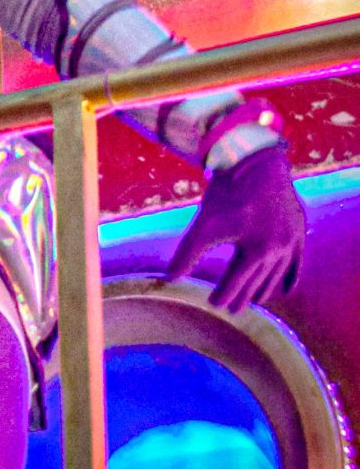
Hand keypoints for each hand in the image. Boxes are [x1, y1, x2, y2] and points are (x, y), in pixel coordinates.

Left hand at [167, 146, 304, 312]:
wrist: (255, 159)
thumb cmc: (227, 191)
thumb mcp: (204, 223)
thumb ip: (187, 252)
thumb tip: (169, 278)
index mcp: (257, 251)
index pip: (238, 281)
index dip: (225, 294)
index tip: (214, 304)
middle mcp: (279, 250)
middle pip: (258, 281)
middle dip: (244, 295)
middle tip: (234, 308)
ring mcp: (292, 240)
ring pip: (278, 273)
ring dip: (266, 288)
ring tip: (255, 298)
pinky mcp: (298, 229)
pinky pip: (297, 261)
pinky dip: (290, 276)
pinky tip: (286, 289)